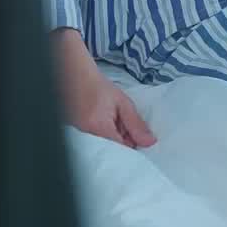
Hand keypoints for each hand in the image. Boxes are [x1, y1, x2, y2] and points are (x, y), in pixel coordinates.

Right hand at [54, 29, 156, 148]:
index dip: (133, 143)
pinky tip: (103, 121)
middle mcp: (87, 135)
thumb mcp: (123, 103)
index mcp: (99, 127)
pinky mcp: (76, 134)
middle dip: (123, 140)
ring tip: (112, 118)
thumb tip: (150, 142)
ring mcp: (80, 135)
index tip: (138, 134)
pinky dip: (103, 134)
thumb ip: (136, 124)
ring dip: (113, 136)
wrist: (77, 77)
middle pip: (113, 149)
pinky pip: (96, 141)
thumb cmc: (100, 88)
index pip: (122, 148)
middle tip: (124, 123)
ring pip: (105, 145)